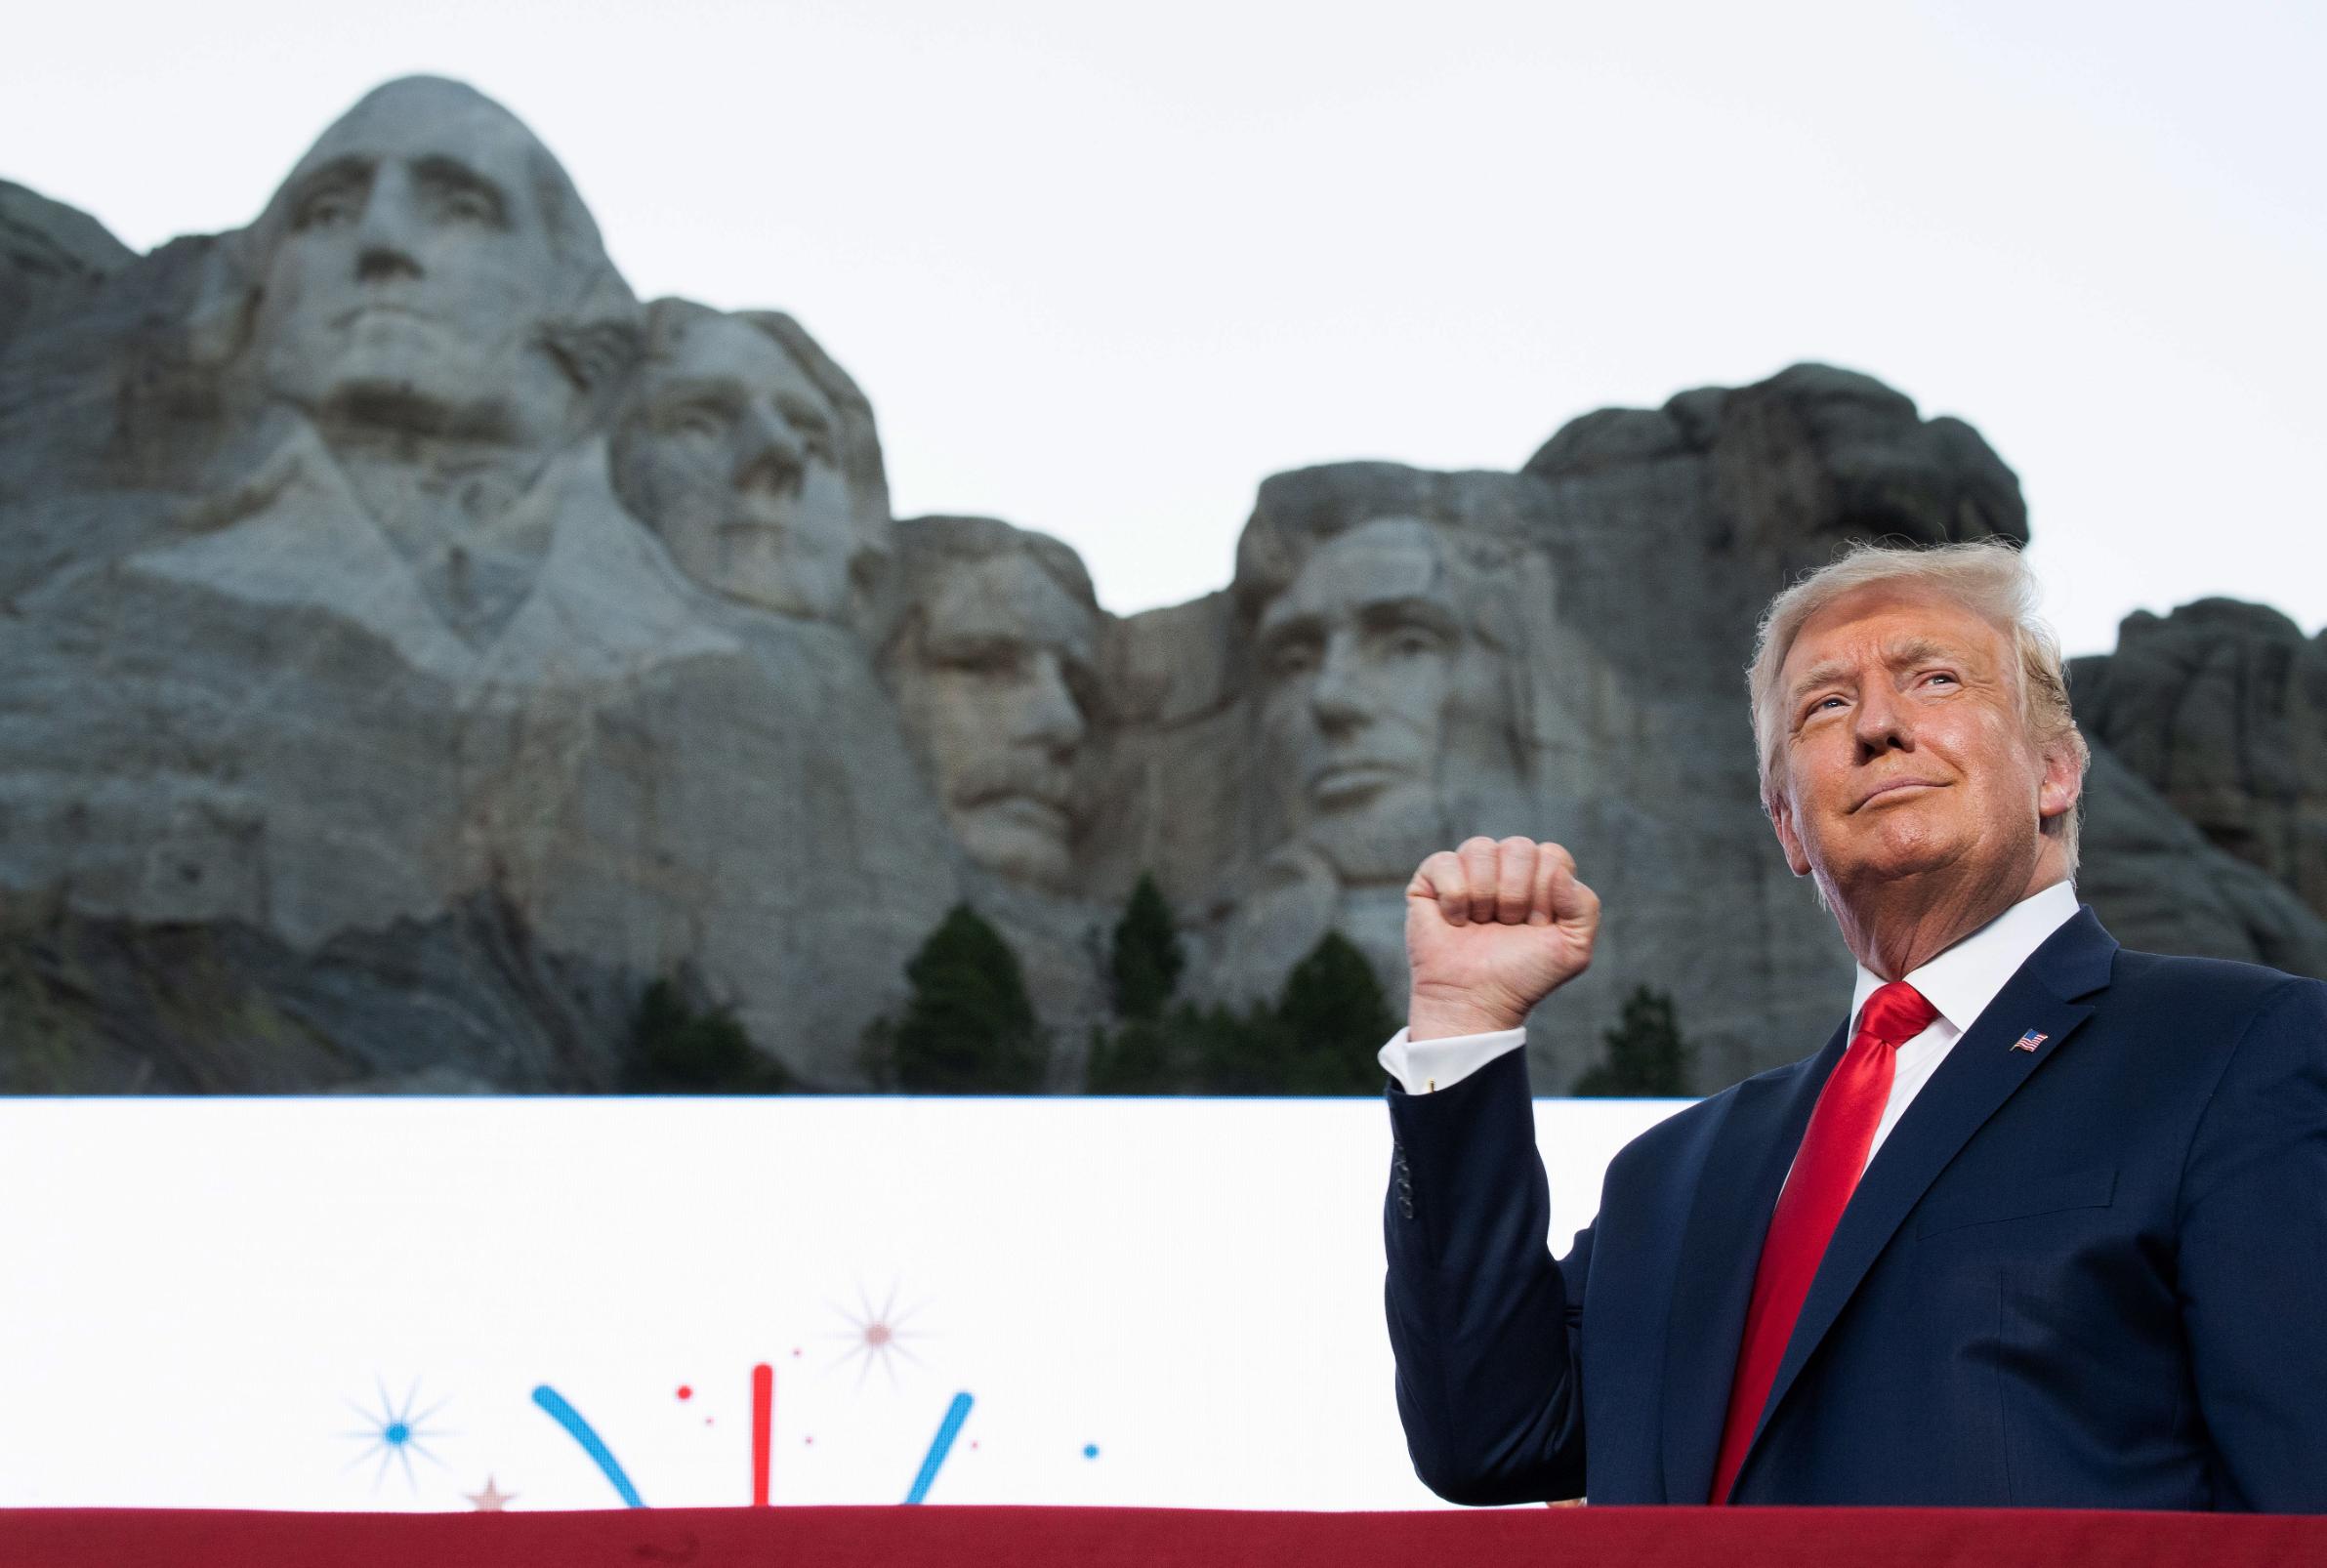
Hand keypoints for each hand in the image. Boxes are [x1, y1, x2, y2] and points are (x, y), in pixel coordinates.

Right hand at [1405, 837, 1600, 1039]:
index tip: (1537, 927)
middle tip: (1507, 926)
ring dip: (1484, 895)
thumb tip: (1558, 871)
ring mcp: (1468, 870)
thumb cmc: (1523, 975)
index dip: (1546, 894)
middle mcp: (1505, 867)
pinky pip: (1445, 862)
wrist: (1476, 1000)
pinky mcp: (1431, 878)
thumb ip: (1585, 905)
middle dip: (1516, 895)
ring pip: (1481, 848)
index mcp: (1541, 876)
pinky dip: (1454, 898)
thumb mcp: (1574, 949)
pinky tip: (1455, 921)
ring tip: (1480, 924)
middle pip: (1519, 847)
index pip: (1552, 856)